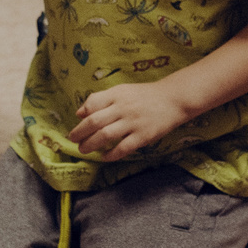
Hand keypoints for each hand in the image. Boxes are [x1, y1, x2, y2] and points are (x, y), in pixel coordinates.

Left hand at [72, 82, 190, 157]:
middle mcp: (123, 108)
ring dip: (91, 144)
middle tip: (73, 140)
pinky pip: (123, 148)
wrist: (173, 99)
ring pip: (105, 135)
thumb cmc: (145, 95)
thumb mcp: (122, 90)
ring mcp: (133, 122)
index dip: (82, 116)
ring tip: (84, 149)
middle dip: (80, 133)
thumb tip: (79, 113)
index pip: (93, 104)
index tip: (77, 125)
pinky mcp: (143, 136)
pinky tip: (105, 157)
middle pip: (95, 122)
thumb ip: (101, 99)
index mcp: (117, 95)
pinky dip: (111, 154)